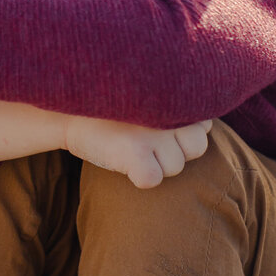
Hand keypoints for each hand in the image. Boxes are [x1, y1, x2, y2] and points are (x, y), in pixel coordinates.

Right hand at [62, 113, 212, 189]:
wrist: (68, 111)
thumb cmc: (114, 108)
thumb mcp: (149, 98)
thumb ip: (179, 105)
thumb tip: (207, 124)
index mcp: (174, 96)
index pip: (203, 126)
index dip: (184, 132)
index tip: (160, 125)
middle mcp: (168, 113)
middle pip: (196, 148)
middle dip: (177, 150)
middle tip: (148, 139)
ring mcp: (152, 134)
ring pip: (176, 166)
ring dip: (158, 164)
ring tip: (133, 146)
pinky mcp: (134, 153)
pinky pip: (152, 179)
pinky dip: (140, 176)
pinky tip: (125, 161)